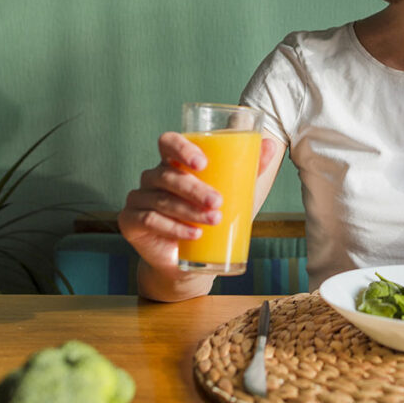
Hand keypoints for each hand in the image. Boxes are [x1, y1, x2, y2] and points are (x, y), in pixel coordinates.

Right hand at [118, 132, 278, 273]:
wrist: (192, 260)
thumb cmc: (211, 217)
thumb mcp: (234, 192)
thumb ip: (250, 167)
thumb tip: (272, 145)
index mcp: (174, 162)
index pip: (169, 142)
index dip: (182, 148)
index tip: (203, 163)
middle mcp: (153, 177)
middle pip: (168, 174)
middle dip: (194, 188)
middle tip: (217, 201)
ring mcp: (138, 198)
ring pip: (161, 199)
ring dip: (188, 210)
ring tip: (214, 220)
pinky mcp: (131, 221)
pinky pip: (149, 220)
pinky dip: (173, 228)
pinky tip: (193, 235)